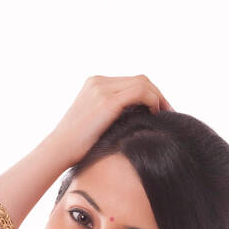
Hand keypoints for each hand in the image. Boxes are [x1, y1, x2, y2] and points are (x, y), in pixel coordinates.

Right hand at [43, 74, 173, 168]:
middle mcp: (99, 82)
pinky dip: (153, 102)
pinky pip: (140, 93)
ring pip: (143, 83)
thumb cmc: (77, 146)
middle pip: (140, 79)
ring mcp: (102, 89)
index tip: (161, 111)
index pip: (132, 81)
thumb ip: (114, 114)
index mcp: (95, 84)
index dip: (151, 93)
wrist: (58, 150)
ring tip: (166, 116)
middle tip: (169, 112)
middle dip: (158, 94)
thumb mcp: (96, 123)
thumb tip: (140, 120)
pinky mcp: (107, 102)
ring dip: (159, 98)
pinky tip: (155, 116)